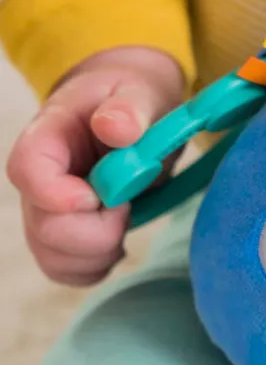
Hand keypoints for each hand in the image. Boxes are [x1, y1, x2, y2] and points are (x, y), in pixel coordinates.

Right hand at [6, 47, 184, 285]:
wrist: (130, 116)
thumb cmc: (132, 102)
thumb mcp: (139, 92)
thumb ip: (128, 108)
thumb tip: (117, 128)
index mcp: (48, 137)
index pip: (27, 172)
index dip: (61, 195)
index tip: (104, 196)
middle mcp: (38, 182)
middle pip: (45, 230)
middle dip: (98, 231)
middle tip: (127, 204)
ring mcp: (47, 213)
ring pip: (54, 258)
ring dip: (101, 252)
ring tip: (123, 218)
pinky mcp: (65, 238)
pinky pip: (70, 272)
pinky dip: (99, 266)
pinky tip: (118, 240)